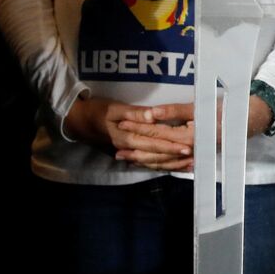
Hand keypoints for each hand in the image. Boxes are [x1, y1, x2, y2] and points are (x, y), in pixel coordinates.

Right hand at [64, 97, 194, 170]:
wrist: (80, 121)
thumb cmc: (98, 110)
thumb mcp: (113, 108)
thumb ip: (134, 112)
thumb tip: (152, 115)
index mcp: (126, 136)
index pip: (153, 142)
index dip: (170, 145)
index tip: (187, 146)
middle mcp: (128, 148)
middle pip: (156, 155)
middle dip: (175, 157)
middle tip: (194, 158)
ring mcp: (128, 152)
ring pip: (153, 162)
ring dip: (171, 164)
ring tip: (189, 164)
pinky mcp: (128, 152)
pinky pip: (147, 162)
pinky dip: (161, 165)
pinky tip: (173, 166)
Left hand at [115, 95, 274, 170]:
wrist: (247, 121)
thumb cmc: (224, 110)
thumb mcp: (199, 106)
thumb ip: (174, 111)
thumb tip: (149, 113)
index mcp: (187, 137)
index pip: (156, 133)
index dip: (138, 128)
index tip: (120, 124)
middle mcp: (188, 150)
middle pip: (156, 151)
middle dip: (135, 149)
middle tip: (115, 148)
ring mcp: (192, 156)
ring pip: (163, 161)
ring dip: (143, 160)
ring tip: (126, 159)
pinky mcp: (195, 156)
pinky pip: (173, 164)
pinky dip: (159, 164)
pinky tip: (148, 164)